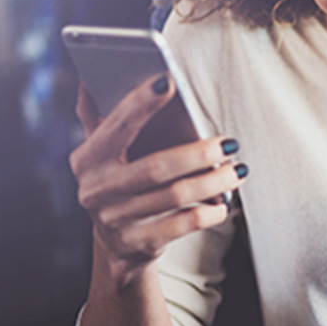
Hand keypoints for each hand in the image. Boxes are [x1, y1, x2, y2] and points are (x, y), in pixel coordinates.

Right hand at [70, 74, 245, 273]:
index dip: (141, 104)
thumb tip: (88, 80)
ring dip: (213, 182)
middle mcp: (97, 189)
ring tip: (239, 170)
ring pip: (175, 196)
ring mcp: (116, 219)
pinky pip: (181, 226)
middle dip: (197, 154)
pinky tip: (225, 203)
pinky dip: (208, 213)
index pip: (116, 126)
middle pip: (155, 167)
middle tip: (230, 143)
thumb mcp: (101, 153)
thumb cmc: (119, 183)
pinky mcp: (139, 243)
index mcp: (87, 159)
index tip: (169, 82)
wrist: (118, 245)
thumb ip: (97, 117)